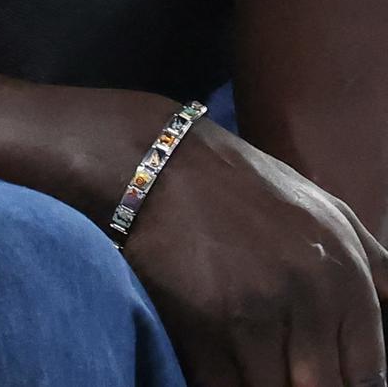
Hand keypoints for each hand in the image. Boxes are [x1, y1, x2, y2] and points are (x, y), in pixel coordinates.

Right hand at [121, 117, 387, 386]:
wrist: (161, 162)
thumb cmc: (249, 188)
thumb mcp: (332, 212)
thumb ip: (376, 269)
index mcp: (345, 275)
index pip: (367, 374)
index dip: (349, 386)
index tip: (326, 378)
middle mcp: (306, 298)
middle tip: (290, 376)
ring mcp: (251, 313)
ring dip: (264, 385)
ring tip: (256, 369)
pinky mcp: (200, 323)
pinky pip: (220, 386)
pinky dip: (224, 386)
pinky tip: (224, 369)